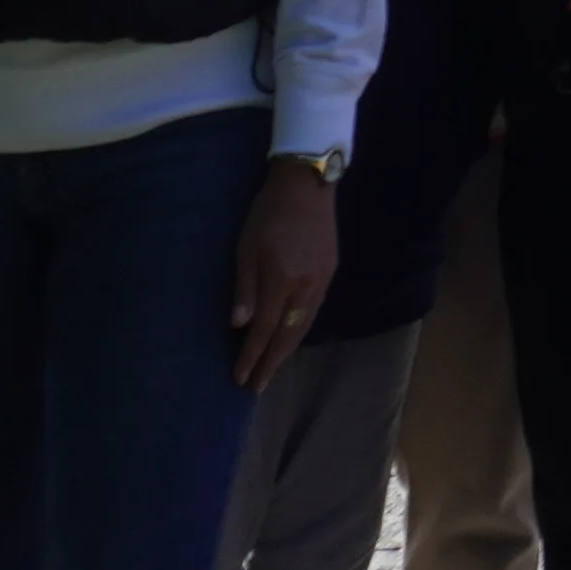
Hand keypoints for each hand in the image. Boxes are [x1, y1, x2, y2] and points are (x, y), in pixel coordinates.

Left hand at [233, 164, 339, 388]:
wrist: (307, 184)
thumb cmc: (267, 212)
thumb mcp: (246, 247)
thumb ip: (245, 287)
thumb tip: (240, 325)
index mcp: (281, 280)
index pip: (265, 330)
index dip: (252, 356)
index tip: (240, 378)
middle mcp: (305, 287)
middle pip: (289, 335)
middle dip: (272, 362)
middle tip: (258, 385)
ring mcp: (321, 280)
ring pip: (305, 325)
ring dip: (288, 349)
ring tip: (273, 366)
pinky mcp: (330, 271)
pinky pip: (314, 309)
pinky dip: (302, 329)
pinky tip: (293, 334)